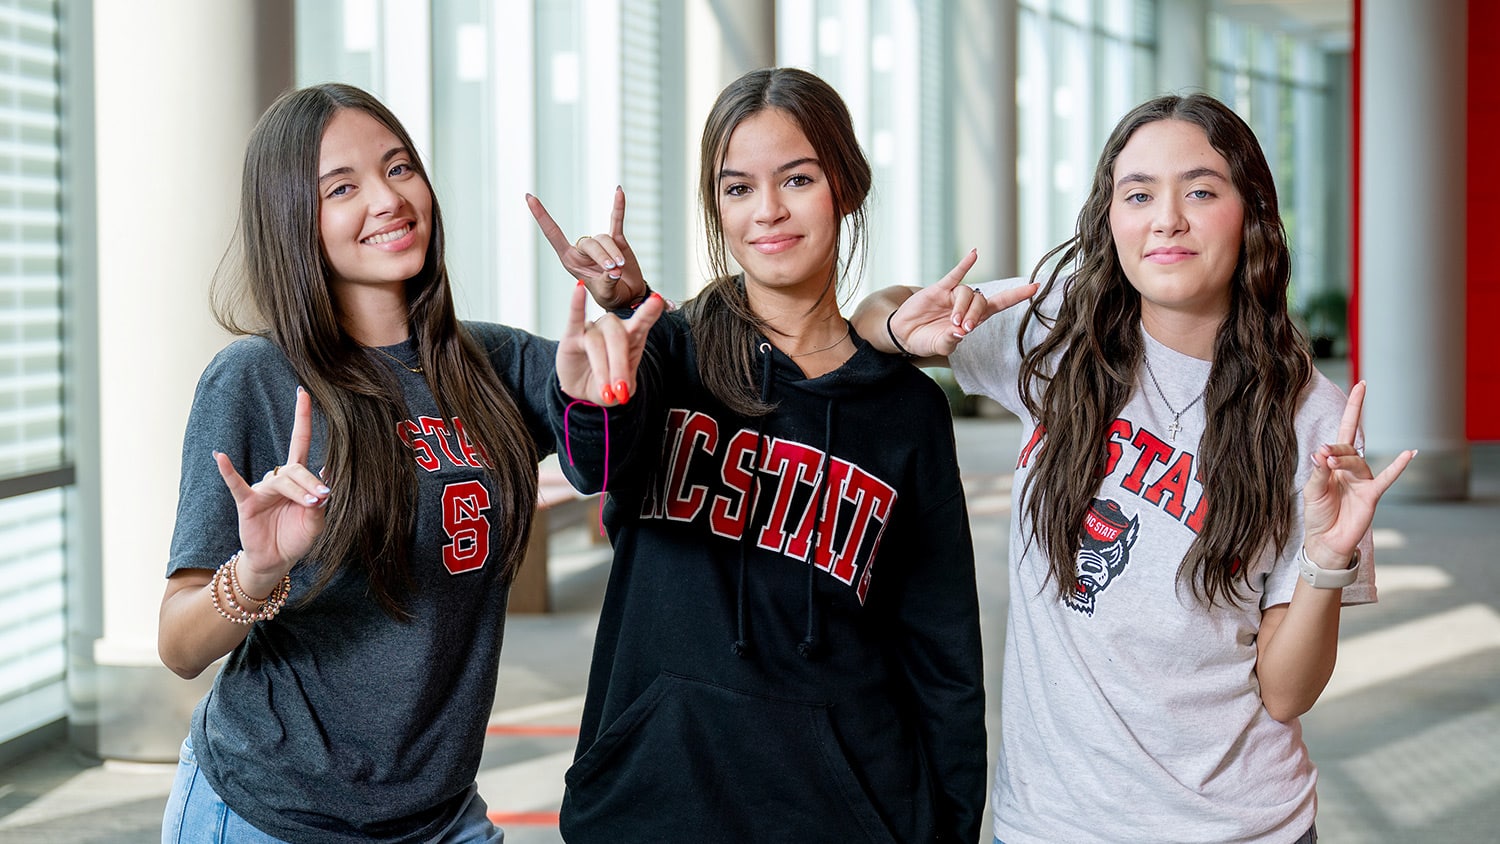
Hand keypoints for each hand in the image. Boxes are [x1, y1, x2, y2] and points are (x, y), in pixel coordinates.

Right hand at [213, 387, 329, 592]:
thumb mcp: (317, 522)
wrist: (276, 561)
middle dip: (311, 482)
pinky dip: (228, 471)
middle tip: (321, 498)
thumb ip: (321, 503)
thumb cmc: (296, 537)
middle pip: (296, 468)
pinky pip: (237, 484)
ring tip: (311, 502)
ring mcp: (262, 490)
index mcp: (298, 479)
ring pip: (281, 480)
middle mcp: (279, 479)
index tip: (304, 393)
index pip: (301, 442)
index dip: (302, 418)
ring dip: (297, 490)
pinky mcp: (247, 503)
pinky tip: (220, 457)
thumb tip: (328, 477)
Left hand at [527, 186, 646, 309]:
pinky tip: (619, 191)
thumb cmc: (611, 296)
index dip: (541, 216)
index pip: (552, 234)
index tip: (529, 197)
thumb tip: (614, 270)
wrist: (628, 296)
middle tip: (613, 270)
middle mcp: (582, 249)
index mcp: (570, 260)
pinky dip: (619, 207)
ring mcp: (600, 244)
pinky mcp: (617, 240)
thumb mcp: (605, 294)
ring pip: (605, 239)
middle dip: (602, 256)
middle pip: (590, 243)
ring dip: (614, 253)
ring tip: (620, 268)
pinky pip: (616, 220)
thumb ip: (607, 282)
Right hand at [556, 280, 664, 404]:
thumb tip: (621, 389)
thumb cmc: (608, 383)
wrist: (584, 390)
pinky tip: (579, 289)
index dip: (649, 311)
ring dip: (602, 369)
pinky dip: (577, 304)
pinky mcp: (572, 335)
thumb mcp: (622, 389)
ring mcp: (592, 330)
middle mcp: (613, 328)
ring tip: (606, 393)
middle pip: (618, 338)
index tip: (657, 300)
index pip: (642, 321)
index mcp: (632, 336)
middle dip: (620, 366)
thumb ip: (625, 385)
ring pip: (597, 342)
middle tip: (621, 391)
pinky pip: (575, 317)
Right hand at [888, 250, 1038, 357]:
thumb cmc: (926, 340)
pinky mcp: (938, 289)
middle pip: (981, 301)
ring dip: (962, 308)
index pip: (1000, 304)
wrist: (904, 334)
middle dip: (974, 315)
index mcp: (973, 319)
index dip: (1016, 296)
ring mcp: (953, 295)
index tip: (1035, 287)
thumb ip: (950, 341)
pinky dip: (965, 264)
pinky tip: (974, 254)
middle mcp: (967, 304)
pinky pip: (955, 275)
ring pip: (967, 293)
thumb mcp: (940, 346)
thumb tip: (959, 333)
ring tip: (952, 323)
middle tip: (962, 329)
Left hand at [1301, 381, 1414, 566]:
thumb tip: (1321, 451)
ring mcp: (1363, 481)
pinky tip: (1409, 454)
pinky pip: (1387, 478)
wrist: (1325, 541)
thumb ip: (1319, 471)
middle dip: (1335, 451)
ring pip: (1357, 462)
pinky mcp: (1371, 495)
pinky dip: (1398, 467)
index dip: (1353, 408)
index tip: (1361, 384)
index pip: (1346, 429)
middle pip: (1347, 448)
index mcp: (1336, 462)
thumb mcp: (1312, 489)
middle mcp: (1352, 468)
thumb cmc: (1318, 513)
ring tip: (1330, 464)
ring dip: (1344, 461)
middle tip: (1323, 456)